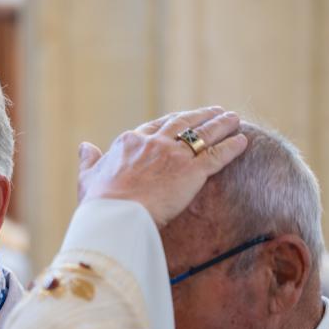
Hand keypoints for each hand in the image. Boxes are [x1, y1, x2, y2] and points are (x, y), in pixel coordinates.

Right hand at [77, 107, 247, 226]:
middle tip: (215, 111)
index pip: (155, 127)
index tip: (182, 119)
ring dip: (221, 125)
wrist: (116, 216)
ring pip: (203, 135)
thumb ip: (89, 160)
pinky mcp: (192, 172)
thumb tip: (85, 147)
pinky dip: (231, 147)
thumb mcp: (87, 177)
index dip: (171, 123)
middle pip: (183, 124)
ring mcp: (174, 156)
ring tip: (233, 118)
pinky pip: (217, 156)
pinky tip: (243, 141)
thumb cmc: (99, 203)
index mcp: (130, 142)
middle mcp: (154, 143)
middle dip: (201, 116)